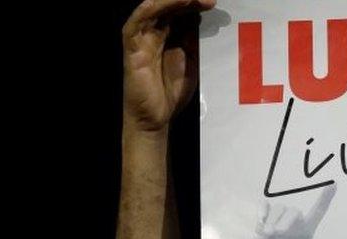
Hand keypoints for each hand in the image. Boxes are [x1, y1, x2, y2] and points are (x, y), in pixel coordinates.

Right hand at [123, 0, 215, 131]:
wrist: (155, 118)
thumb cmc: (171, 91)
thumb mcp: (191, 61)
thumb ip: (193, 39)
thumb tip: (200, 15)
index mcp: (169, 34)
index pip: (180, 10)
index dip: (196, 4)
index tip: (213, 3)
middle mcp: (154, 32)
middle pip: (168, 5)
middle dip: (188, 0)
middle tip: (208, 0)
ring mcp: (142, 38)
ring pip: (153, 8)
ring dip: (173, 1)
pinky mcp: (132, 48)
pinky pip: (137, 23)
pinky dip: (150, 9)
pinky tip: (165, 4)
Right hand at [239, 186, 337, 238]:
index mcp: (306, 228)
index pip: (319, 211)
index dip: (326, 198)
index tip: (334, 184)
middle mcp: (294, 220)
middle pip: (293, 211)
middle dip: (284, 220)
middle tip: (276, 233)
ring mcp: (279, 217)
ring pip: (278, 209)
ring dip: (271, 220)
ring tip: (266, 234)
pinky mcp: (265, 216)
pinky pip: (264, 206)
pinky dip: (261, 214)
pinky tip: (259, 226)